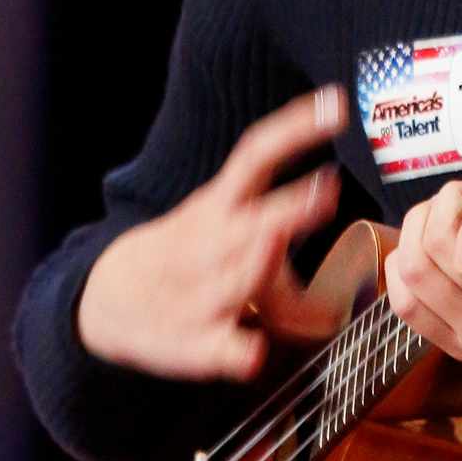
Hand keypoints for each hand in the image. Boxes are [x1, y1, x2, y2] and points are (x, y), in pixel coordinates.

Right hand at [75, 86, 346, 379]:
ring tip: (277, 244)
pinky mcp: (191, 342)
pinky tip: (252, 355)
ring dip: (257, 263)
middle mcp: (212, 243)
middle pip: (253, 222)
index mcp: (222, 205)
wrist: (107, 301)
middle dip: (288, 208)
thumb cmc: (191, 262)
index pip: (258, 155)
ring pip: (234, 278)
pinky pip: (216, 347)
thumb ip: (295, 236)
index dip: (296, 128)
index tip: (338, 105)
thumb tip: (353, 280)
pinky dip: (234, 351)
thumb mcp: (233, 234)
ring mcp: (201, 293)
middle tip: (329, 188)